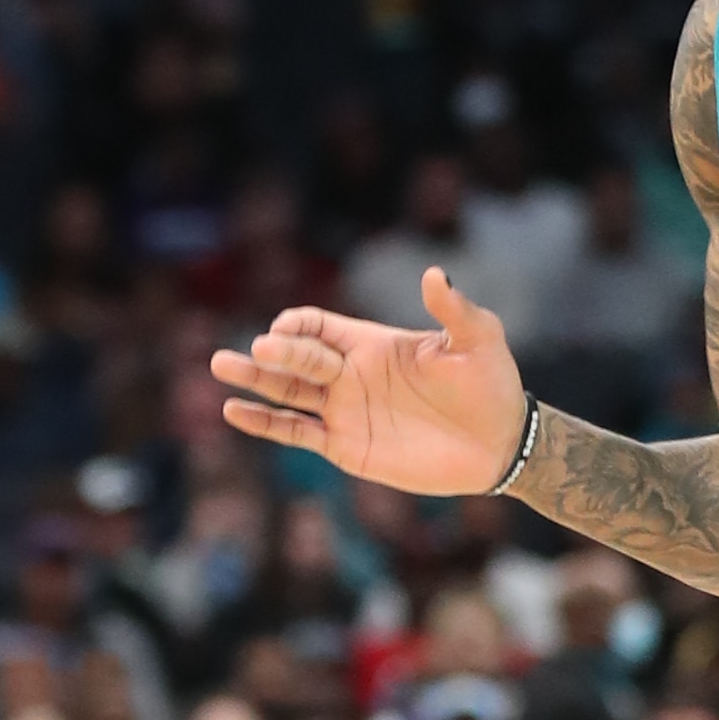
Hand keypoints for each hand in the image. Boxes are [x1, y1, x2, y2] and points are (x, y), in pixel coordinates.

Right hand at [210, 269, 526, 496]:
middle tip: (258, 351)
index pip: (319, 326)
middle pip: (297, 357)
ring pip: (286, 391)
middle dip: (274, 352)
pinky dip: (263, 423)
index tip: (286, 330)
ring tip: (219, 366)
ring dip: (253, 379)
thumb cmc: (491, 385)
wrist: (499, 444)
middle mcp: (350, 374)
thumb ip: (453, 309)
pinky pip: (295, 432)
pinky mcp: (345, 446)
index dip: (298, 324)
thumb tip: (434, 273)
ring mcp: (344, 410)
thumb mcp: (478, 340)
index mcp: (372, 344)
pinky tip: (234, 411)